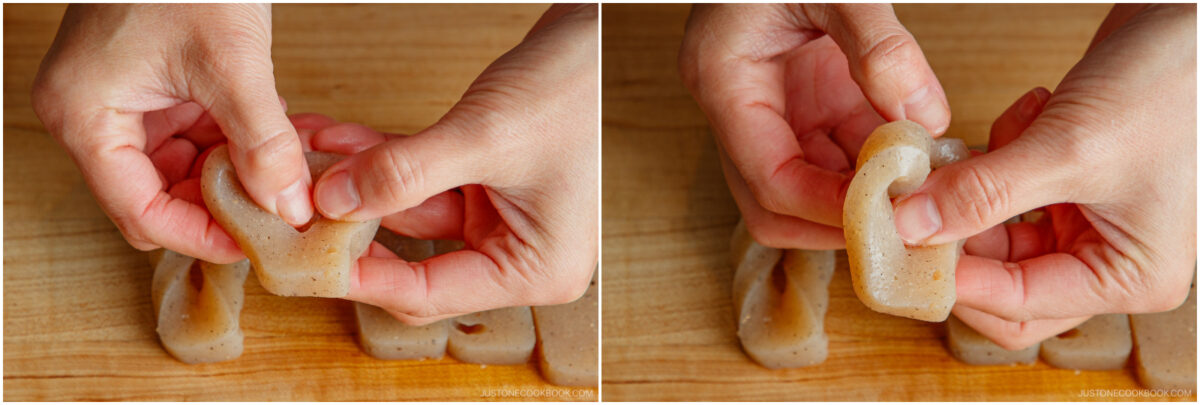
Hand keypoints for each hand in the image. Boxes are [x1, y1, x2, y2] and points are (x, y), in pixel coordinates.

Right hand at [32, 4, 312, 262]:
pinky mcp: (153, 87)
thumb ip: (262, 142)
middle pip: (157, 198)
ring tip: (286, 181)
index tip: (258, 246)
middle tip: (280, 217)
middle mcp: (94, 116)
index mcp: (86, 116)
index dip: (201, 236)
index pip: (140, 213)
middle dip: (220, 207)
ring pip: (181, 171)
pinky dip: (233, 146)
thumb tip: (290, 208)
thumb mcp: (232, 63)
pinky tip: (276, 144)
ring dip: (232, 178)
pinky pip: (194, 137)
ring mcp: (124, 101)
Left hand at [307, 4, 598, 323]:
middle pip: (411, 253)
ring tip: (304, 156)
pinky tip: (336, 139)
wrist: (604, 36)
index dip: (361, 275)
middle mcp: (517, 250)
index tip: (305, 258)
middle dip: (350, 219)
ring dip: (357, 180)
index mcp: (534, 269)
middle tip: (292, 205)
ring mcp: (499, 214)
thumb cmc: (578, 89)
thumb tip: (335, 201)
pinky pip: (418, 175)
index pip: (428, 291)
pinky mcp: (483, 178)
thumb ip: (406, 172)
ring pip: (407, 208)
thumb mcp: (485, 137)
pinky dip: (379, 156)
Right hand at [678, 4, 950, 249]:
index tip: (891, 217)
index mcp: (722, 80)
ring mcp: (770, 105)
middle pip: (773, 203)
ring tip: (926, 198)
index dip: (827, 209)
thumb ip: (878, 47)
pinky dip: (880, 164)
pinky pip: (838, 150)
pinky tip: (925, 162)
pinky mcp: (802, 97)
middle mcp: (739, 105)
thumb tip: (925, 118)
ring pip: (809, 185)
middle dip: (838, 223)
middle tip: (907, 227)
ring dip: (864, 197)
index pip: (767, 179)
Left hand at [889, 5, 1196, 348]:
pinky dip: (997, 155)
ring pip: (993, 232)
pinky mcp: (1064, 183)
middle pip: (1001, 284)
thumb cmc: (1171, 88)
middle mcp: (1108, 261)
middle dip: (958, 241)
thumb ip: (982, 194)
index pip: (1017, 308)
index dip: (954, 281)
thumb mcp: (1067, 149)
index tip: (901, 247)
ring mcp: (1085, 222)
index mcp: (1128, 278)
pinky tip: (1030, 113)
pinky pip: (1002, 189)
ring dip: (973, 189)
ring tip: (982, 143)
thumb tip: (910, 226)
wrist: (1195, 23)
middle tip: (915, 205)